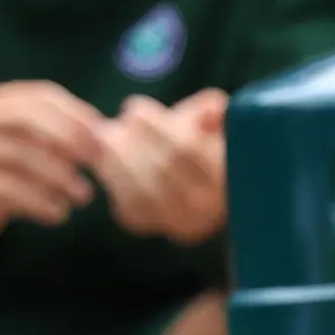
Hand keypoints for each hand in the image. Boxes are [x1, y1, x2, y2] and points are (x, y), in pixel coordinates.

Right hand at [0, 80, 109, 253]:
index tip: (102, 136)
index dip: (76, 113)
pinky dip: (37, 201)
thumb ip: (69, 141)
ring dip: (59, 176)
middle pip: (26, 115)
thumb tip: (109, 137)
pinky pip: (4, 186)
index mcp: (3, 102)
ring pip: (19, 154)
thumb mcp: (42, 151)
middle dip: (67, 136)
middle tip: (96, 161)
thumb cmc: (16, 173)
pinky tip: (58, 215)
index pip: (43, 95)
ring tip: (84, 197)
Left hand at [92, 89, 229, 246]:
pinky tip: (106, 159)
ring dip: (118, 159)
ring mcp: (180, 222)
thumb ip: (213, 112)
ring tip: (105, 136)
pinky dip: (112, 179)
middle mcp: (211, 207)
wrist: (193, 186)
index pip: (187, 150)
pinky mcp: (151, 227)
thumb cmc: (199, 143)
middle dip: (133, 141)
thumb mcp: (211, 123)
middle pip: (162, 170)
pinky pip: (127, 204)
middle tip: (115, 122)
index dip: (155, 126)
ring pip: (142, 190)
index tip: (135, 107)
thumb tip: (213, 109)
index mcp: (228, 176)